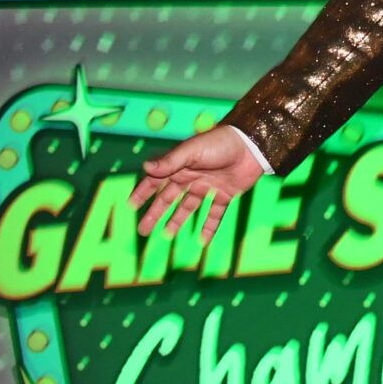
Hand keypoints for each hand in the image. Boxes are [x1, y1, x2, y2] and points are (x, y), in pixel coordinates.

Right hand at [130, 126, 266, 243]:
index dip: (143, 193)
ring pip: (188, 208)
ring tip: (167, 235)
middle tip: (143, 230)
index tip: (130, 206)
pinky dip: (209, 227)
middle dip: (155, 214)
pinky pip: (215, 214)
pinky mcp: (225, 194)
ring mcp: (207, 186)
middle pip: (169, 199)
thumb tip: (145, 167)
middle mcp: (191, 176)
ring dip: (177, 221)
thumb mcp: (192, 151)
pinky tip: (202, 241)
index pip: (156, 181)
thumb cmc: (220, 142)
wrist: (252, 146)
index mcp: (180, 165)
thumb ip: (170, 161)